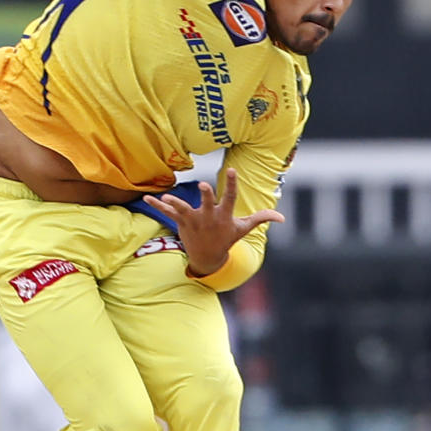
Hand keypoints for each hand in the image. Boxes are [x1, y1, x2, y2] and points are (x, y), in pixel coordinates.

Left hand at [142, 168, 283, 277]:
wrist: (207, 258)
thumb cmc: (226, 239)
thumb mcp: (244, 229)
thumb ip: (262, 218)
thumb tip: (283, 218)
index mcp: (224, 215)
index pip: (230, 197)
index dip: (232, 184)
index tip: (232, 171)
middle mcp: (208, 217)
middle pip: (207, 203)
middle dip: (206, 196)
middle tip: (204, 185)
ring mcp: (194, 220)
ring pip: (183, 209)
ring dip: (175, 203)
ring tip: (167, 197)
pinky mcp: (181, 223)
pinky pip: (167, 214)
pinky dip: (157, 206)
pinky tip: (147, 198)